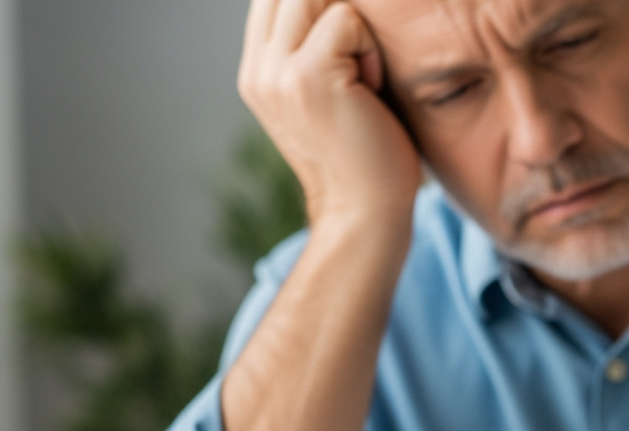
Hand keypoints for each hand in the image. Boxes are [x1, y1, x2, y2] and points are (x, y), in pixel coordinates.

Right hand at [238, 0, 422, 224]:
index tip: (349, 43)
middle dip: (336, 10)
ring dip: (354, 27)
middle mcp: (258, 71)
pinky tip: (370, 88)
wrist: (366, 212)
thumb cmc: (366, 153)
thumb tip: (336, 4)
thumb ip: (317, 48)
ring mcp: (276, 74)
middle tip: (360, 63)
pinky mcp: (306, 78)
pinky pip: (345, 18)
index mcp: (257, 73)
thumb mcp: (329, 93)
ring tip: (364, 75)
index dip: (315, 5)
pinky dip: (369, 47)